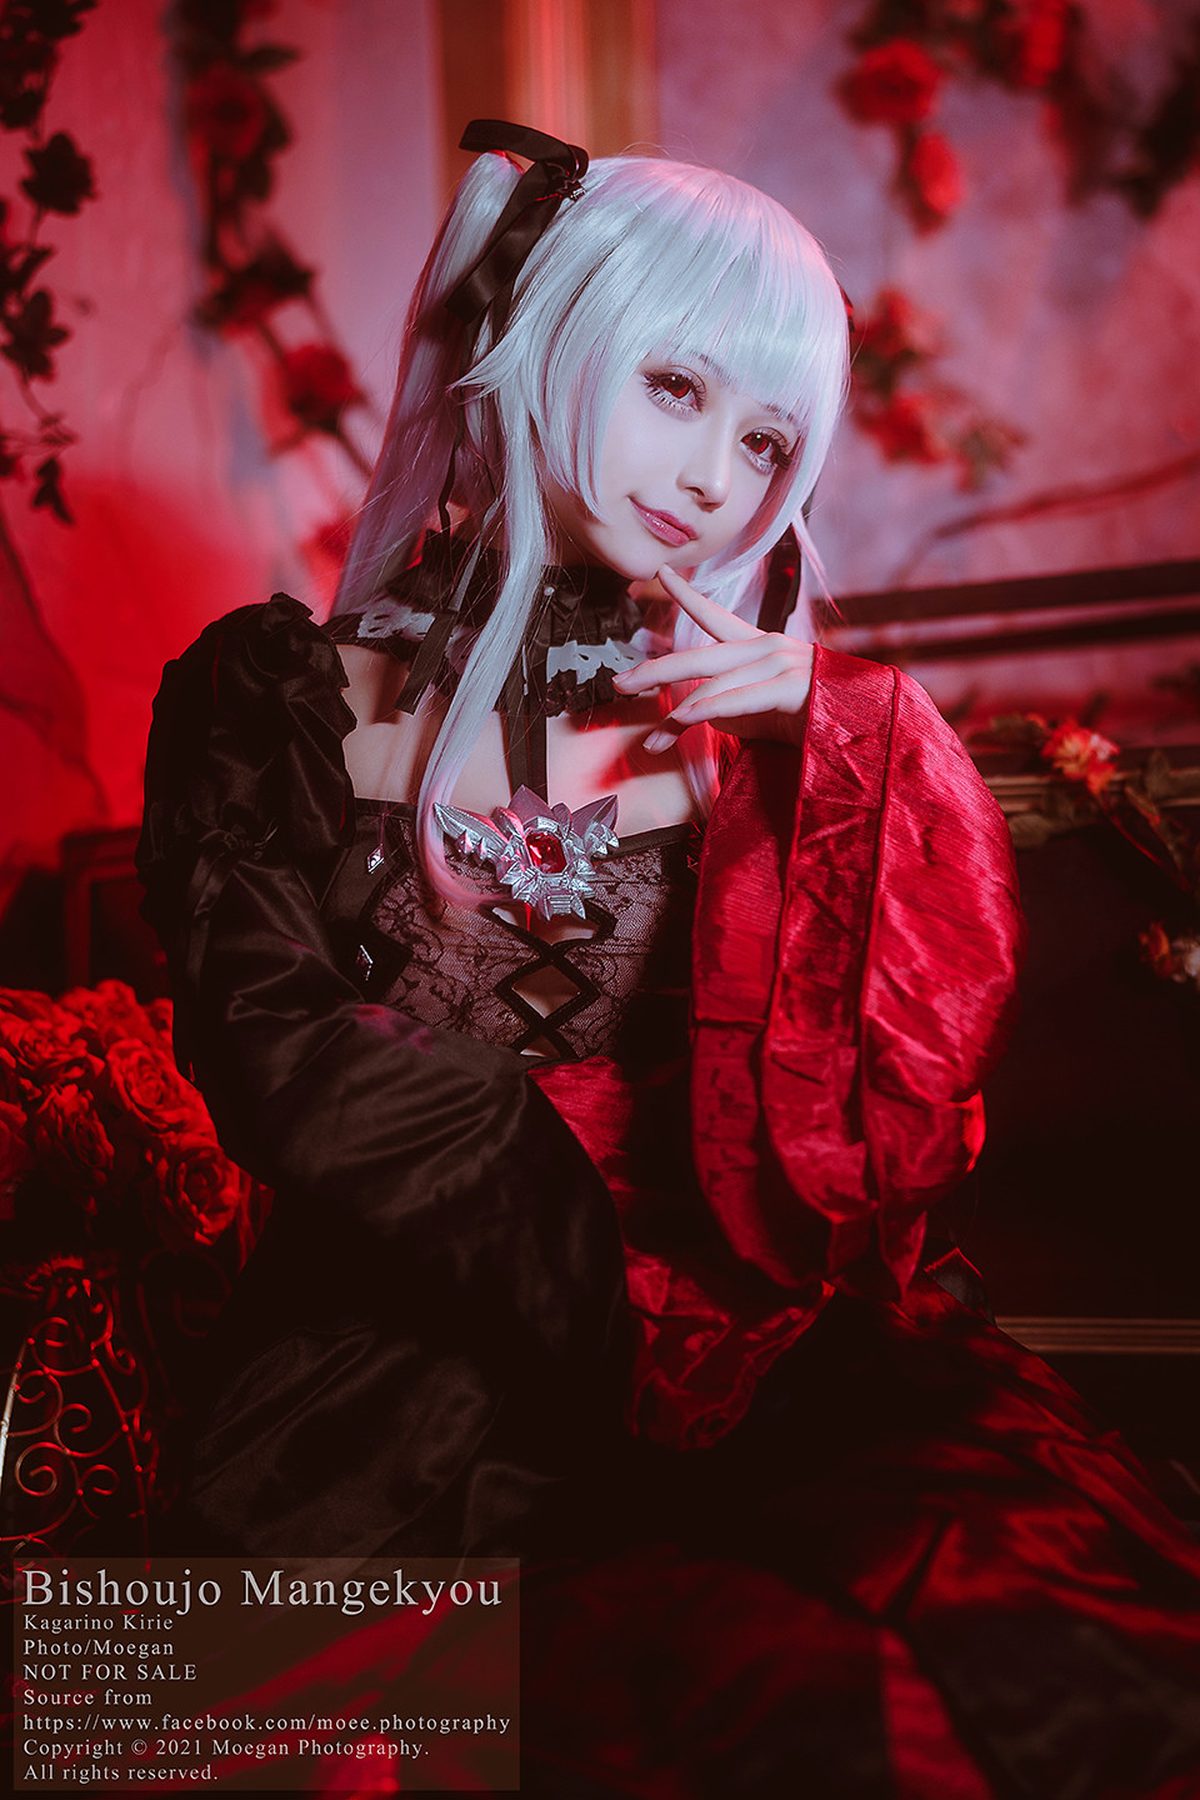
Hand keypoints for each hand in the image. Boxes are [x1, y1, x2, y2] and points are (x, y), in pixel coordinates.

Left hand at [612, 564, 812, 752]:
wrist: (865, 729)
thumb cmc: (807, 720)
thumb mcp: (756, 713)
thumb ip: (723, 705)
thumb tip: (683, 712)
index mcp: (759, 647)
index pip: (717, 616)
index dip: (687, 595)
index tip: (661, 571)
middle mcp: (768, 648)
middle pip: (700, 656)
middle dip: (655, 670)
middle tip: (621, 684)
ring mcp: (781, 664)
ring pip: (714, 683)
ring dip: (678, 713)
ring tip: (653, 734)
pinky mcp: (791, 687)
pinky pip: (739, 698)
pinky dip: (708, 710)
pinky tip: (684, 719)